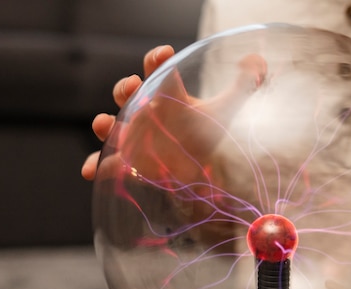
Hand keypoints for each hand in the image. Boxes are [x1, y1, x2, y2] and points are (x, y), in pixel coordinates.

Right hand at [83, 45, 265, 182]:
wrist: (199, 168)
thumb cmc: (206, 134)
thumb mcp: (227, 111)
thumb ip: (244, 85)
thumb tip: (258, 61)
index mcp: (167, 95)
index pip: (159, 71)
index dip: (158, 60)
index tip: (164, 55)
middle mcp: (146, 112)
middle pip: (128, 93)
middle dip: (125, 87)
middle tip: (133, 87)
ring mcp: (134, 136)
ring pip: (112, 125)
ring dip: (105, 123)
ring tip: (105, 124)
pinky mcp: (129, 160)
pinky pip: (108, 162)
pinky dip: (98, 165)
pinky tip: (92, 170)